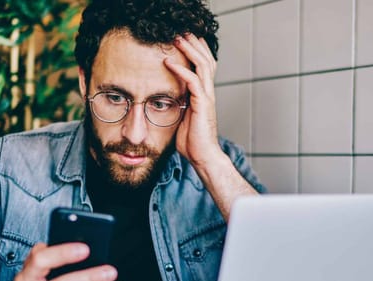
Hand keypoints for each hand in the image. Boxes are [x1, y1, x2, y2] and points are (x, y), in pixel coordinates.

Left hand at [164, 33, 223, 167]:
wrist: (203, 157)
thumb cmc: (192, 141)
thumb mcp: (181, 118)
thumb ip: (178, 105)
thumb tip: (164, 99)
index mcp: (204, 95)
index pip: (204, 67)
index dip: (197, 52)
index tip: (185, 40)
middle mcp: (208, 93)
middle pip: (207, 60)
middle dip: (194, 45)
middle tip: (182, 32)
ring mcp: (207, 98)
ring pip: (202, 66)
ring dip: (189, 50)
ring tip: (177, 39)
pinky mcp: (202, 105)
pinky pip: (193, 81)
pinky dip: (181, 70)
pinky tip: (169, 63)